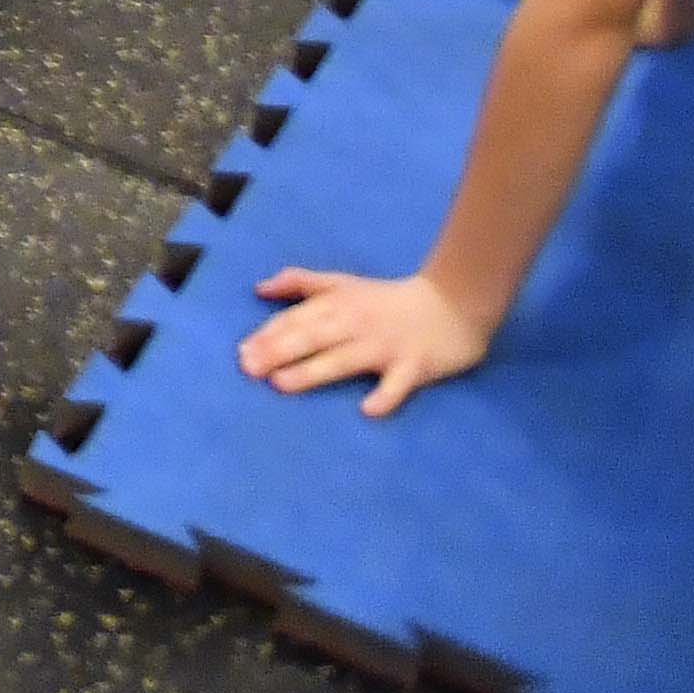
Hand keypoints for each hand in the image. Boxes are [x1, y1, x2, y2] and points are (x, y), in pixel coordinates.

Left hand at [239, 267, 490, 416]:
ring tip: (282, 384)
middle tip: (249, 369)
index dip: (267, 335)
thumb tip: (259, 288)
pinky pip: (398, 384)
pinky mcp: (415, 366)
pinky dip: (385, 396)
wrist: (453, 303)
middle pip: (312, 337)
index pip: (296, 319)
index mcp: (337, 305)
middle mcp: (356, 324)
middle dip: (278, 352)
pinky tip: (368, 409)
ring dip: (312, 371)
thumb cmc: (389, 298)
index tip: (240, 351)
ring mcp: (385, 346)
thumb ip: (301, 283)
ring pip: (343, 359)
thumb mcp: (342, 282)